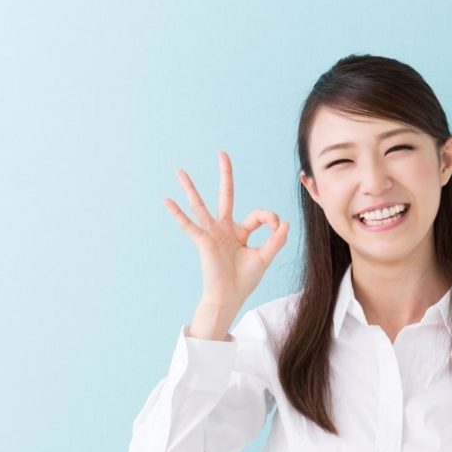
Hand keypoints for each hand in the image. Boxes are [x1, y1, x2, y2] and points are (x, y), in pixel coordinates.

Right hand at [163, 151, 288, 311]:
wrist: (229, 297)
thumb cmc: (244, 281)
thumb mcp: (265, 258)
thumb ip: (276, 240)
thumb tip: (285, 223)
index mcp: (240, 233)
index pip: (258, 216)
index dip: (270, 218)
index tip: (277, 228)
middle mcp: (225, 229)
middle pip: (226, 195)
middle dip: (226, 175)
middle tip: (222, 154)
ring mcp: (212, 233)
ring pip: (201, 205)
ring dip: (190, 188)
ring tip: (180, 171)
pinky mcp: (203, 241)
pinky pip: (188, 224)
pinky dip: (177, 213)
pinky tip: (167, 201)